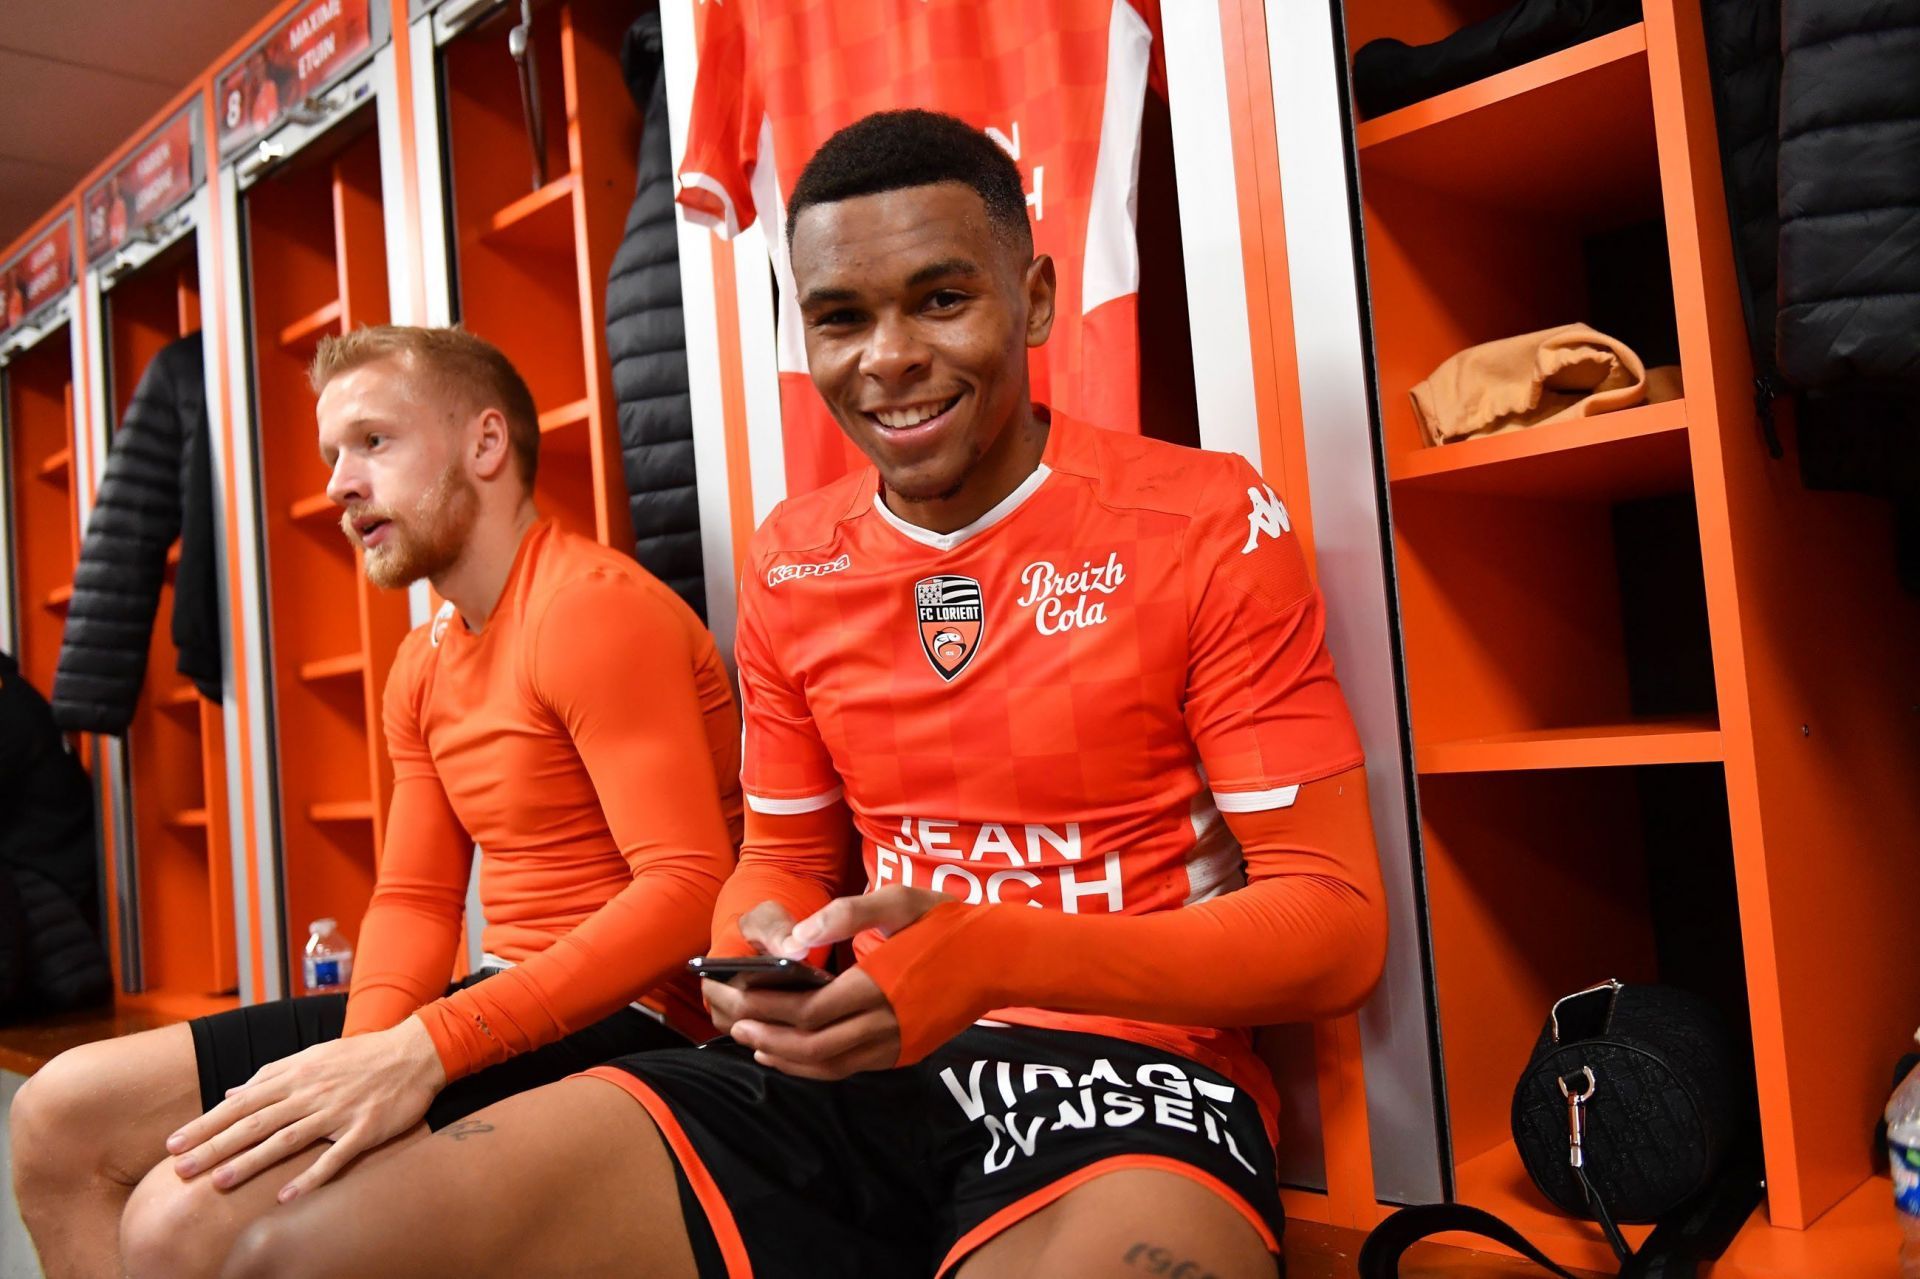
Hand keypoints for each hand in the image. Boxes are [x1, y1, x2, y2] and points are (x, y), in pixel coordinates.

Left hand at [164, 1017, 446, 1200]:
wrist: (415, 1052)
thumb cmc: (360, 1056)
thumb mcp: (313, 1057)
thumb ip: (272, 1076)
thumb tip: (232, 1093)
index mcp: (296, 1075)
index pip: (240, 1102)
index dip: (206, 1124)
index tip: (175, 1144)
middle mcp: (311, 1092)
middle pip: (255, 1122)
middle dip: (215, 1145)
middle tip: (181, 1168)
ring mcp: (338, 1111)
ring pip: (287, 1138)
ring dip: (252, 1161)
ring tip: (220, 1182)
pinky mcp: (365, 1128)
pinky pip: (334, 1156)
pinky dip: (309, 1176)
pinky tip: (285, 1197)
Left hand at [701, 886, 950, 1079]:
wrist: (1000, 959)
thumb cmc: (946, 923)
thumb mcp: (900, 899)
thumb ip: (846, 913)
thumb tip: (796, 938)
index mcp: (880, 984)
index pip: (810, 1010)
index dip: (770, 1007)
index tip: (741, 996)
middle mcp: (886, 1023)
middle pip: (813, 1045)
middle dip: (768, 1035)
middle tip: (735, 1024)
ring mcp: (896, 1045)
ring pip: (829, 1065)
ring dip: (787, 1058)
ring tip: (755, 1042)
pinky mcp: (903, 1055)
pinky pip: (849, 1069)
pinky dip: (814, 1066)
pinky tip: (793, 1054)